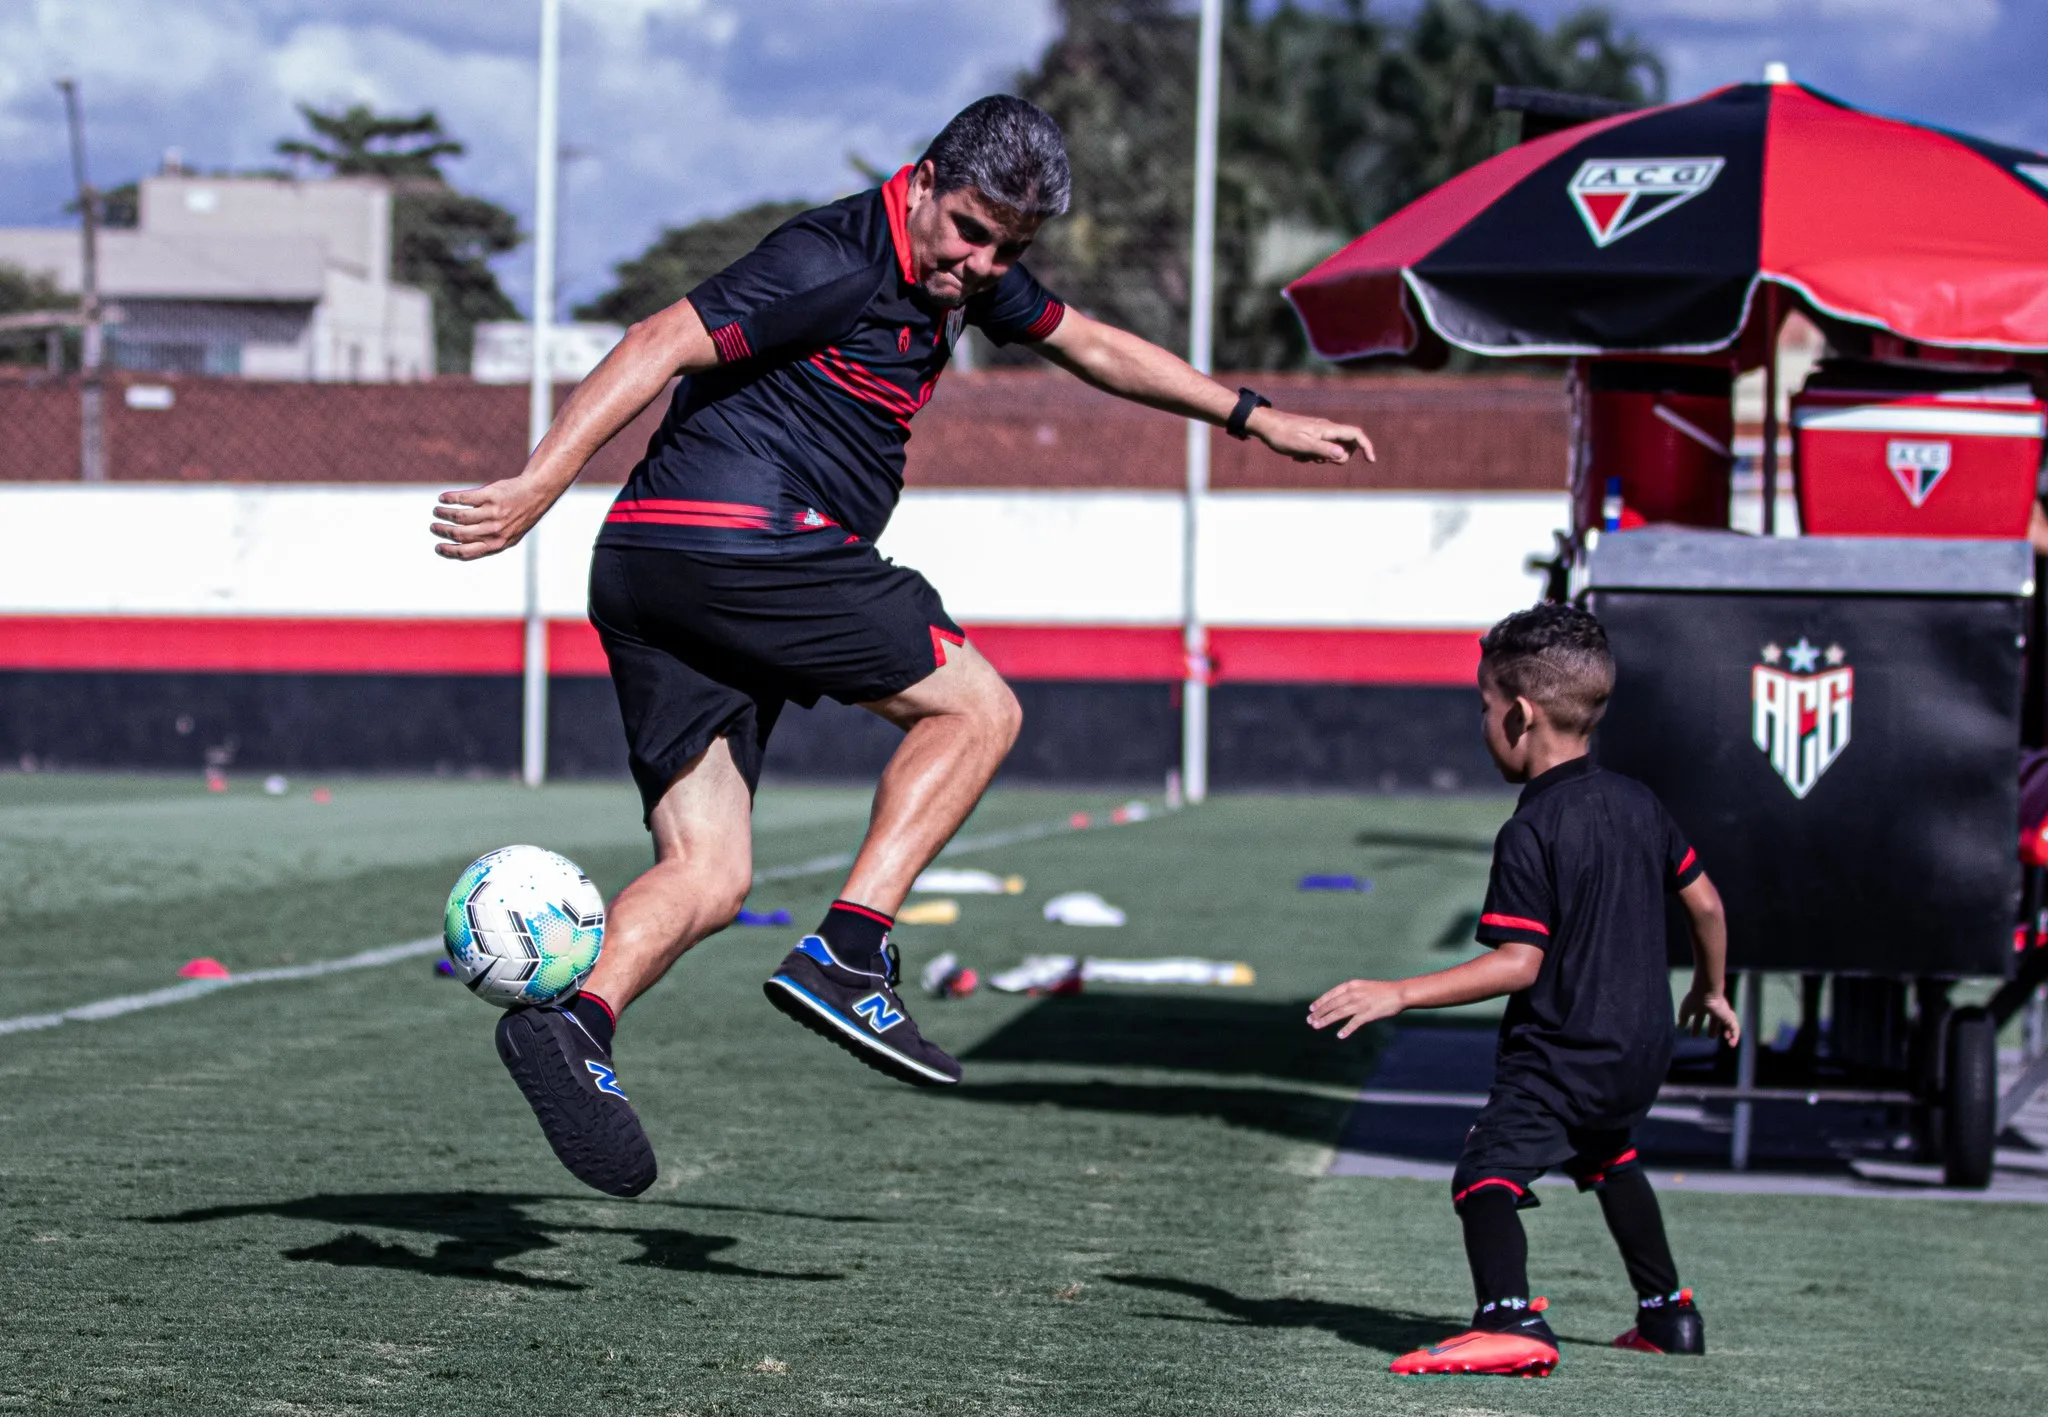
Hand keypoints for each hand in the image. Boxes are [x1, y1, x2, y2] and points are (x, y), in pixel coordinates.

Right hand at [432, 478, 551, 559]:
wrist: (536, 494)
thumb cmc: (520, 516)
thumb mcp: (510, 536)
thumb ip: (489, 543)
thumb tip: (461, 549)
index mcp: (498, 544)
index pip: (467, 552)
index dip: (449, 551)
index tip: (438, 547)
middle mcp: (494, 530)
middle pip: (460, 534)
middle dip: (443, 531)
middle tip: (434, 527)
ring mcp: (492, 512)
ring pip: (459, 516)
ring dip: (444, 514)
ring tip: (437, 511)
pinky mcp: (490, 496)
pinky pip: (463, 498)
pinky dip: (450, 498)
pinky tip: (443, 498)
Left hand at [1249, 408, 1375, 464]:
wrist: (1266, 425)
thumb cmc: (1282, 435)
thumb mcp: (1302, 446)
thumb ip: (1323, 450)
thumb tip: (1343, 455)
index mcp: (1328, 429)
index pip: (1355, 434)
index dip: (1366, 447)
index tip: (1371, 461)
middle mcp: (1327, 428)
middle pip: (1346, 445)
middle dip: (1336, 458)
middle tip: (1315, 459)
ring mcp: (1320, 431)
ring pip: (1333, 449)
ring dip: (1322, 458)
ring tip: (1302, 457)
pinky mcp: (1313, 435)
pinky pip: (1321, 449)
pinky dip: (1314, 456)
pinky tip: (1298, 456)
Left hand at [1307, 978, 1405, 1038]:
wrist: (1399, 992)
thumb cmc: (1381, 990)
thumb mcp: (1362, 986)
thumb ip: (1350, 993)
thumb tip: (1337, 1002)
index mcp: (1351, 985)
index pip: (1331, 994)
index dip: (1320, 1002)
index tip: (1311, 1008)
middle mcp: (1353, 993)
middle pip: (1332, 1004)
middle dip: (1319, 1012)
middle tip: (1310, 1020)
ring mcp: (1360, 1004)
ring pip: (1338, 1013)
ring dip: (1326, 1020)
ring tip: (1316, 1026)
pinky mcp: (1368, 1014)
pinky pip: (1354, 1023)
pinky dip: (1346, 1029)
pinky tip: (1340, 1035)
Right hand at [1679, 983, 1740, 1045]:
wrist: (1706, 993)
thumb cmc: (1694, 1000)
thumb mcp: (1685, 1010)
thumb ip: (1683, 1018)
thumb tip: (1679, 1027)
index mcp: (1703, 1006)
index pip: (1701, 1017)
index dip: (1697, 1026)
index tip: (1694, 1035)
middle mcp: (1715, 1009)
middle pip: (1715, 1020)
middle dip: (1713, 1028)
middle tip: (1711, 1036)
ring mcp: (1723, 1013)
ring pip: (1727, 1023)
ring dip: (1728, 1033)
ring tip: (1728, 1042)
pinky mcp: (1729, 1017)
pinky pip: (1735, 1028)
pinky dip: (1735, 1036)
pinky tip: (1732, 1044)